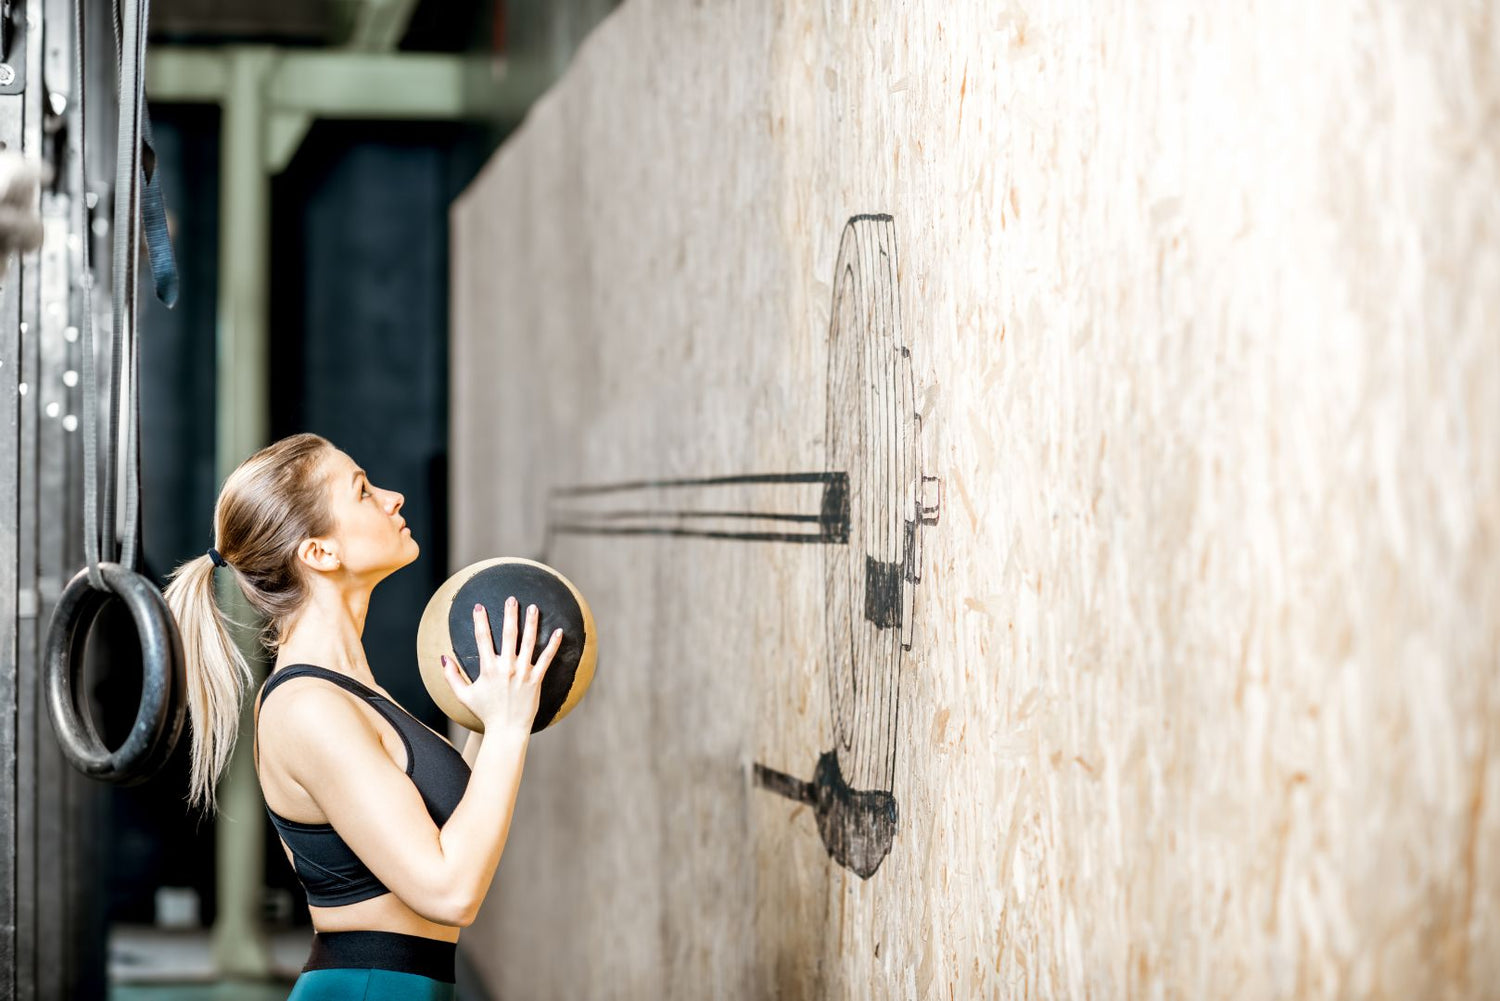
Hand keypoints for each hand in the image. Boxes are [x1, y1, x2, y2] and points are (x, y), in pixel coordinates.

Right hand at [442, 596, 562, 734]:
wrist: (507, 730)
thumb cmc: (485, 712)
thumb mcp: (464, 695)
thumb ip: (451, 676)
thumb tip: (443, 657)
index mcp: (488, 669)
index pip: (482, 639)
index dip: (480, 621)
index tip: (479, 606)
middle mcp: (506, 667)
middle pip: (509, 635)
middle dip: (510, 615)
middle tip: (512, 599)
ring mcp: (523, 672)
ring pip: (529, 642)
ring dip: (531, 623)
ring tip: (534, 607)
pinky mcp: (536, 679)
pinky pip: (547, 659)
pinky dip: (553, 645)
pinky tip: (558, 631)